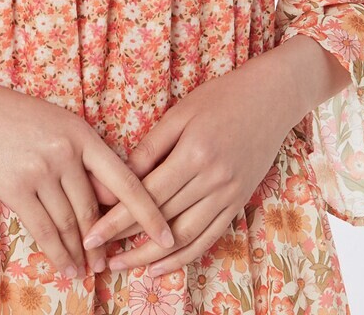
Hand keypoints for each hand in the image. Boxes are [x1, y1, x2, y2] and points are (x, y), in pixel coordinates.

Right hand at [0, 58, 175, 278]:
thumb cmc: (5, 112)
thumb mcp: (52, 123)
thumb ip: (78, 155)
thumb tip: (104, 198)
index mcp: (81, 132)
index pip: (125, 179)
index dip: (149, 212)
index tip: (168, 235)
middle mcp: (67, 151)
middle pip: (96, 209)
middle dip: (106, 242)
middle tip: (111, 265)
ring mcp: (41, 169)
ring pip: (72, 223)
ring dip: (82, 253)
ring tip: (88, 272)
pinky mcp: (15, 187)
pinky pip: (44, 230)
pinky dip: (58, 254)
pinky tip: (65, 268)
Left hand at [79, 55, 295, 276]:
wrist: (271, 99)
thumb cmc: (220, 98)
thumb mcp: (181, 113)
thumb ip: (152, 147)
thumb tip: (121, 177)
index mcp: (194, 153)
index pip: (147, 195)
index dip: (117, 219)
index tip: (92, 234)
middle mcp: (213, 180)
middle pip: (163, 219)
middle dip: (126, 241)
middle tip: (97, 254)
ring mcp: (229, 195)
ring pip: (185, 237)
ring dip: (152, 257)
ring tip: (123, 266)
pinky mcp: (239, 203)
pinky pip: (209, 237)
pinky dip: (185, 257)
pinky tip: (161, 266)